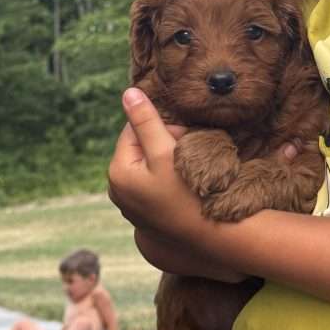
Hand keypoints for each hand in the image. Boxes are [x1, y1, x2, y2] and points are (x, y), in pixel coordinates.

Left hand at [108, 88, 204, 240]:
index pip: (135, 129)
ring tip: (191, 169)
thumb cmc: (187, 193)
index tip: (182, 138)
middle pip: (144, 147)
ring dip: (172, 159)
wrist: (211, 237)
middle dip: (167, 143)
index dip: (162, 127)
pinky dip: (173, 177)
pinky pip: (159, 183)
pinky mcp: (150, 215)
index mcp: (118, 172)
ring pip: (153, 164)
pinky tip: (188, 186)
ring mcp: (135, 205)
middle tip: (190, 154)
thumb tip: (128, 93)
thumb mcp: (164, 152)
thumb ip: (146, 121)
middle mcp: (120, 191)